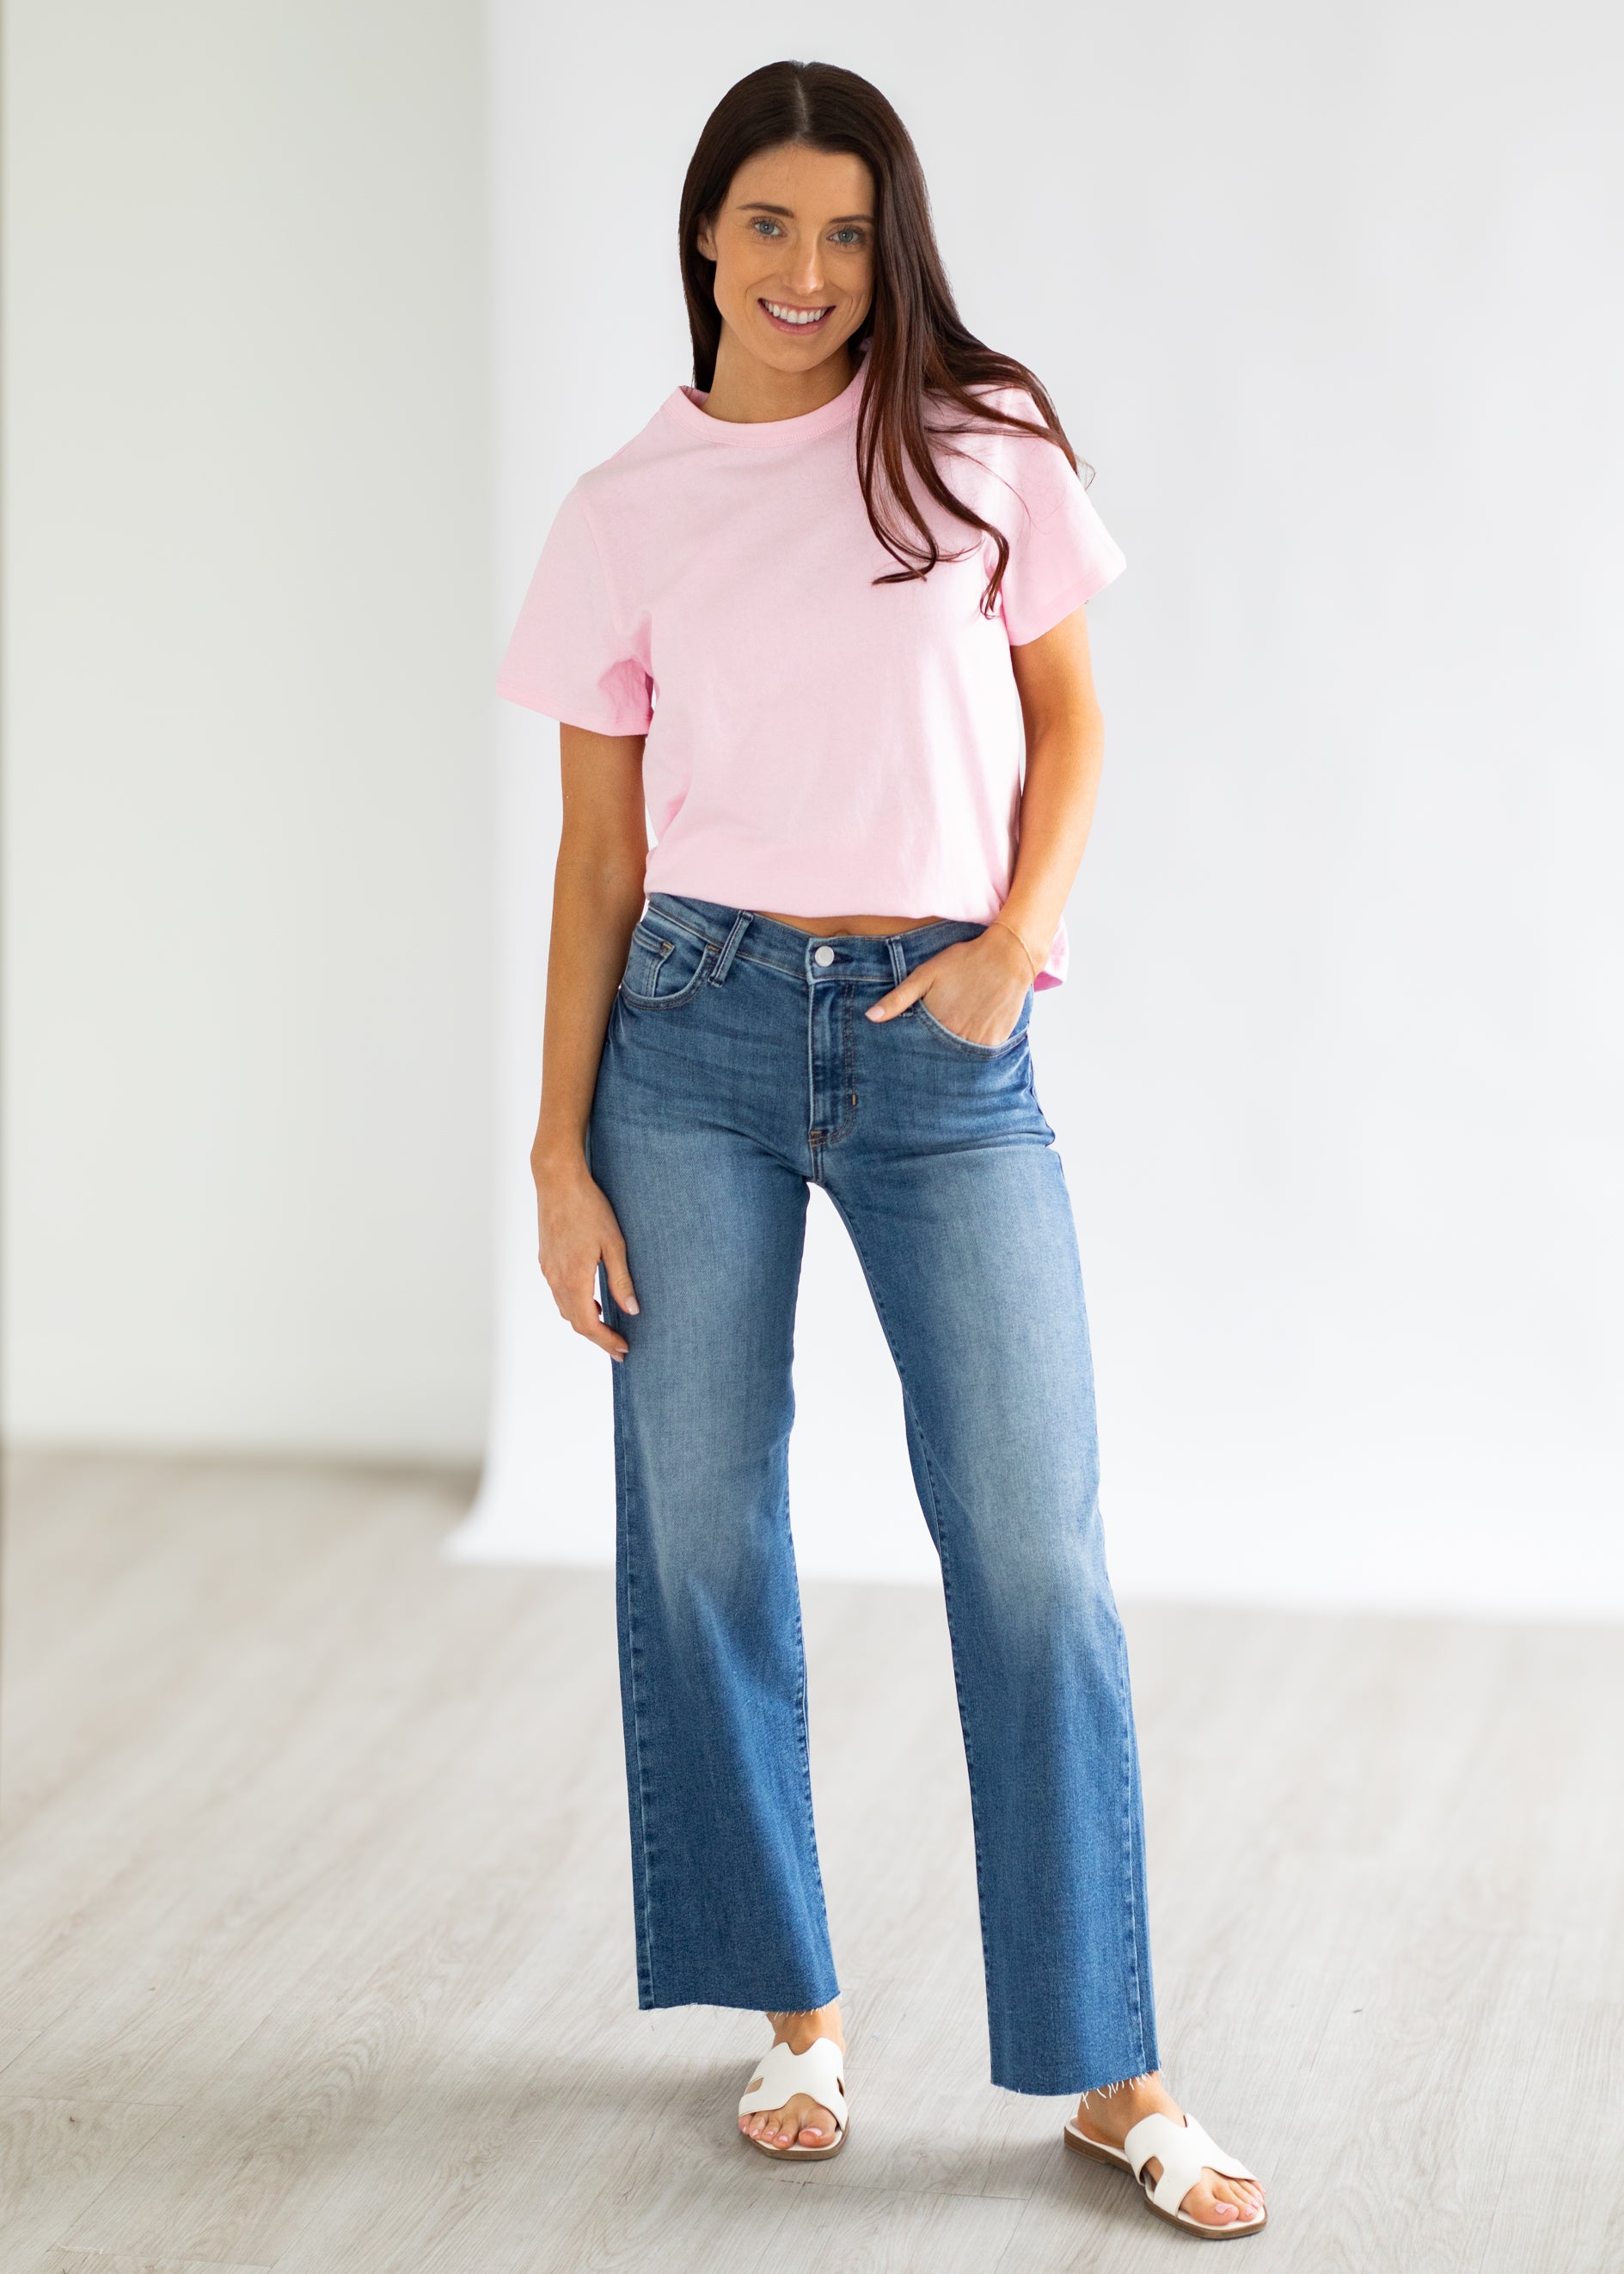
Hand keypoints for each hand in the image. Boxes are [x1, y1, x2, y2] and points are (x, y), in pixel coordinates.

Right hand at [533, 1151, 639, 1360]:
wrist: (558, 1181)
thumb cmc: (589, 1207)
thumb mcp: (614, 1244)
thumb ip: (622, 1280)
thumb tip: (631, 1311)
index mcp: (574, 1278)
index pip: (588, 1324)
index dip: (605, 1341)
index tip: (623, 1350)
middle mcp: (556, 1278)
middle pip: (575, 1322)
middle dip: (597, 1338)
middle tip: (619, 1347)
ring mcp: (548, 1269)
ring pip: (565, 1308)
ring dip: (585, 1322)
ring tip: (607, 1327)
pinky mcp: (546, 1260)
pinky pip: (558, 1293)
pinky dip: (575, 1305)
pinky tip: (591, 1299)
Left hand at [863, 925, 1033, 1046]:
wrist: (1008, 956)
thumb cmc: (963, 961)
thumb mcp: (926, 974)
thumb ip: (898, 998)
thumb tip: (870, 1017)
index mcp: (935, 1022)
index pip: (916, 1049)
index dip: (911, 1051)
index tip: (906, 1054)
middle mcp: (956, 1036)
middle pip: (937, 1057)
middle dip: (931, 1056)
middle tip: (935, 1045)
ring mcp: (978, 1041)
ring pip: (959, 1060)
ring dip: (953, 1057)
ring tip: (952, 1043)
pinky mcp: (996, 1041)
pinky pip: (980, 1056)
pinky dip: (973, 1052)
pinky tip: (970, 1038)